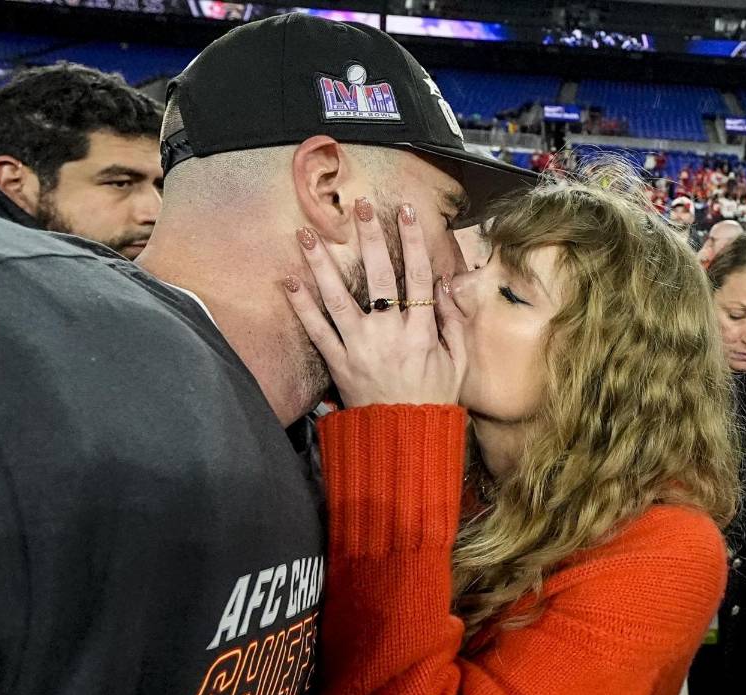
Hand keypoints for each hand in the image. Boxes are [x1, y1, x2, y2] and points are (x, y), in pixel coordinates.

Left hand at [283, 197, 465, 407]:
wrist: (404, 438)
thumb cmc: (433, 399)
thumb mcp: (458, 362)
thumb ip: (454, 322)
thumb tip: (447, 284)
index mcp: (422, 331)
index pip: (418, 275)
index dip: (412, 240)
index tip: (404, 210)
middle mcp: (389, 334)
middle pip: (379, 276)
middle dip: (369, 238)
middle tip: (359, 206)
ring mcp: (359, 348)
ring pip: (339, 298)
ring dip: (321, 264)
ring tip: (307, 234)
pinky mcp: (338, 364)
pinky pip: (317, 331)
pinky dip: (301, 307)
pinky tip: (288, 281)